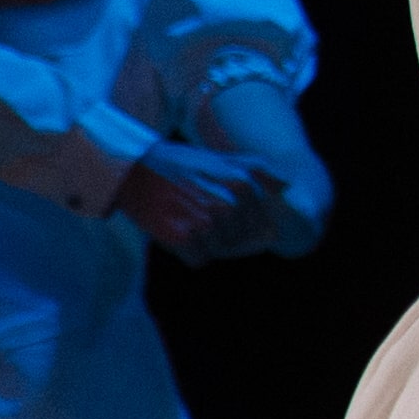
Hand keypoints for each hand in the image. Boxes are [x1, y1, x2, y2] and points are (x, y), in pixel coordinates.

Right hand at [115, 140, 267, 259]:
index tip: (218, 207)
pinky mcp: (183, 237)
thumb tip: (288, 185)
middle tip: (196, 210)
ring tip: (184, 215)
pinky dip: (188, 252)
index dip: (242, 223)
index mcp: (245, 183)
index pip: (263, 227)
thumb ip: (259, 169)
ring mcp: (207, 221)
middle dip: (223, 232)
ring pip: (220, 251)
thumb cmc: (179, 164)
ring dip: (204, 241)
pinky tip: (174, 228)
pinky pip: (199, 260)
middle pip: (241, 241)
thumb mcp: (224, 158)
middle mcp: (230, 202)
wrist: (130, 168)